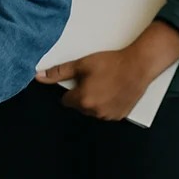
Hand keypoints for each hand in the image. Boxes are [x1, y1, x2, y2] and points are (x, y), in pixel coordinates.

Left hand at [36, 21, 178, 121]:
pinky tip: (114, 91)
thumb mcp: (82, 64)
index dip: (72, 88)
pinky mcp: (119, 116)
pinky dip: (107, 104)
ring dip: (95, 101)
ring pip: (93, 110)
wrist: (138, 65)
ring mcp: (108, 116)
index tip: (81, 80)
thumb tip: (39, 76)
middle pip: (79, 106)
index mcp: (83, 100)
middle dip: (83, 95)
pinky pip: (106, 113)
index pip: (66, 100)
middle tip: (94, 79)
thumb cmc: (112, 63)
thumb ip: (59, 72)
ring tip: (106, 84)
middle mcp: (94, 111)